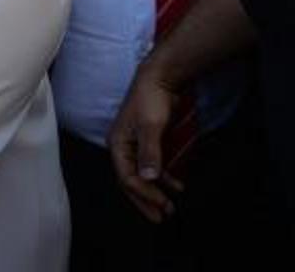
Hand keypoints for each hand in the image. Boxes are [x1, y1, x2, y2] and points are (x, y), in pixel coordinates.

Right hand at [107, 64, 184, 222]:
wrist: (160, 78)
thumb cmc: (151, 99)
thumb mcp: (151, 126)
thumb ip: (150, 152)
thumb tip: (148, 177)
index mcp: (117, 144)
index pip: (127, 177)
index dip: (143, 193)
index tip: (161, 203)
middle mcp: (123, 147)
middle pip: (131, 181)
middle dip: (146, 200)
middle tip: (160, 217)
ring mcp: (135, 145)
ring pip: (143, 176)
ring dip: (155, 191)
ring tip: (169, 207)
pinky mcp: (148, 142)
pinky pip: (153, 166)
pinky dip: (164, 177)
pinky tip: (176, 185)